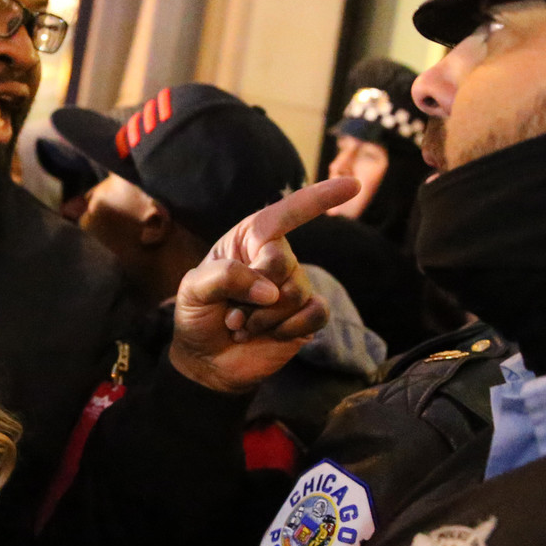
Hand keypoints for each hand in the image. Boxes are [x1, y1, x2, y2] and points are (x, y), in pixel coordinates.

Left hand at [169, 178, 357, 393]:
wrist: (205, 360)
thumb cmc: (197, 314)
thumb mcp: (192, 289)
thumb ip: (224, 277)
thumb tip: (270, 290)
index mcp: (250, 237)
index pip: (287, 213)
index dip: (320, 198)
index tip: (354, 185)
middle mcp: (277, 257)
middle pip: (281, 262)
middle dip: (251, 294)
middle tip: (231, 314)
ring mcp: (294, 286)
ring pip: (295, 293)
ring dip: (262, 318)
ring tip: (242, 327)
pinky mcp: (306, 316)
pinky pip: (316, 314)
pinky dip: (290, 328)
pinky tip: (272, 335)